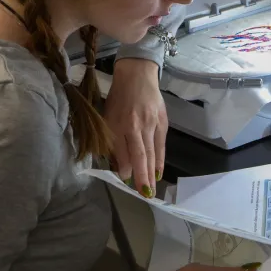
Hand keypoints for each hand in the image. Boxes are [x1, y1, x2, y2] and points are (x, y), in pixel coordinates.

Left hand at [104, 58, 167, 196]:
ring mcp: (151, 123)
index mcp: (119, 122)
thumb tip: (115, 163)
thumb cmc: (118, 97)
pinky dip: (160, 159)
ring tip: (152, 189)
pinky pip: (161, 144)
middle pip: (140, 154)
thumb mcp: (107, 116)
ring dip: (151, 172)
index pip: (122, 149)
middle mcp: (136, 124)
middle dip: (141, 176)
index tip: (126, 181)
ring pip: (151, 151)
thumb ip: (110, 139)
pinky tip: (158, 172)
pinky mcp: (162, 121)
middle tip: (144, 194)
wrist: (137, 75)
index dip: (124, 166)